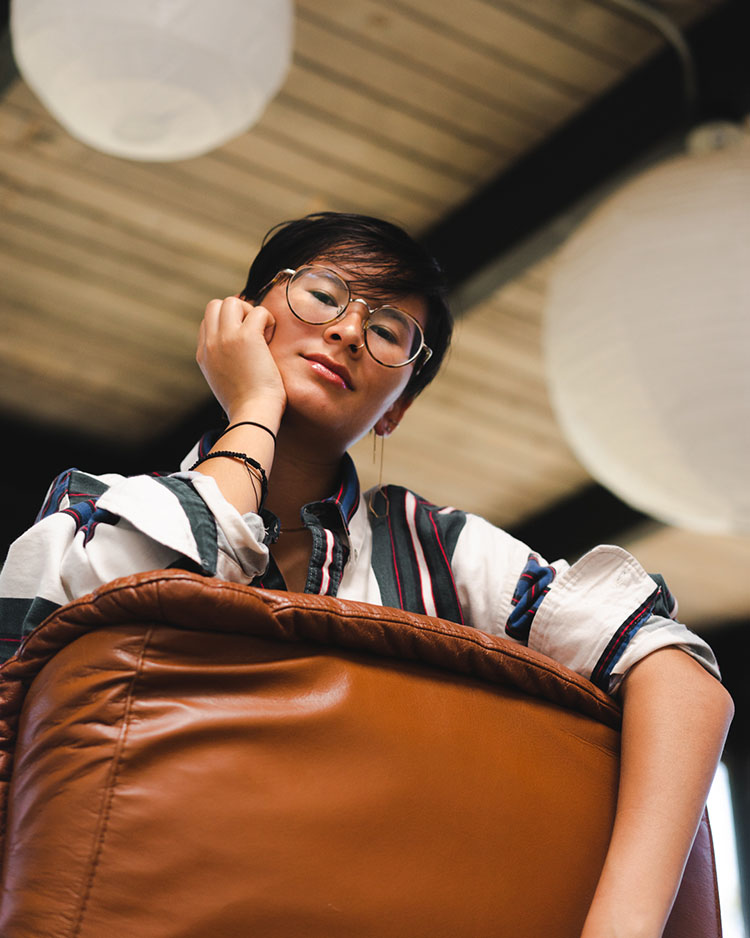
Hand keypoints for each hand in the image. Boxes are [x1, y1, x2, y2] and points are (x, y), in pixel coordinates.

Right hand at [196, 295, 286, 422]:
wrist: (252, 415)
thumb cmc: (247, 405)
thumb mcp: (224, 382)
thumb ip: (224, 363)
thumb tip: (240, 353)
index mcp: (203, 354)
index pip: (209, 322)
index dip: (229, 325)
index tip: (244, 343)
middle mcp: (211, 343)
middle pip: (216, 305)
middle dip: (237, 313)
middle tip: (253, 335)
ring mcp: (226, 338)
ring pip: (233, 301)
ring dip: (252, 313)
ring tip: (262, 337)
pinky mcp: (246, 337)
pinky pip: (259, 311)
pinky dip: (269, 321)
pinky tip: (270, 341)